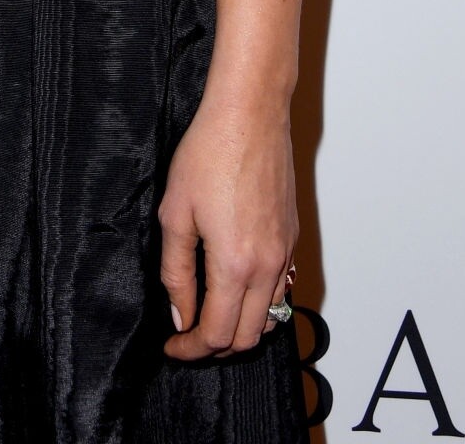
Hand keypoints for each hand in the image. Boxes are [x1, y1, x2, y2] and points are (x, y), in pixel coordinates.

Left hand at [158, 91, 297, 360]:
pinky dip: (259, 305)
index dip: (191, 349)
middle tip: (187, 336)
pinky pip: (280, 290)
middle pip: (247, 338)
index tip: (173, 346)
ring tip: (209, 315)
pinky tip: (235, 288)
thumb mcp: (175, 214)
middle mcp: (267, 266)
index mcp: (235, 264)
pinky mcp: (292, 237)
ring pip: (269, 318)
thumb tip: (180, 313)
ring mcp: (284, 252)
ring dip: (240, 329)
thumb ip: (176, 271)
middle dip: (215, 347)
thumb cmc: (209, 153)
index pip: (217, 334)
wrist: (250, 114)